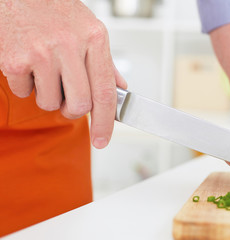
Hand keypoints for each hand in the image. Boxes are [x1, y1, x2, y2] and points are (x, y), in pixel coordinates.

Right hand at [0, 0, 126, 147]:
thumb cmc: (57, 11)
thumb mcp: (90, 31)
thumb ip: (105, 63)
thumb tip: (119, 89)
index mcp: (94, 39)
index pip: (105, 92)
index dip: (106, 122)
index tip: (103, 140)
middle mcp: (69, 46)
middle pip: (79, 106)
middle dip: (73, 110)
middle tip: (68, 97)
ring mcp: (41, 53)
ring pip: (50, 104)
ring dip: (49, 96)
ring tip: (47, 72)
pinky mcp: (15, 59)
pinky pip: (25, 93)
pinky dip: (27, 85)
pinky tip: (29, 64)